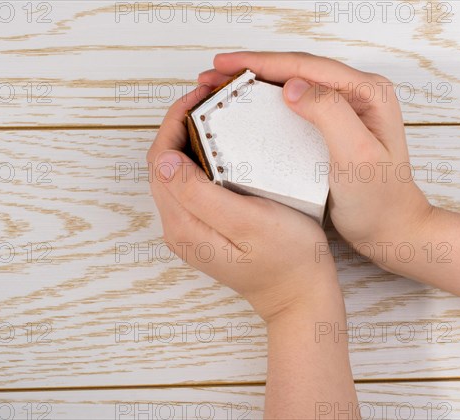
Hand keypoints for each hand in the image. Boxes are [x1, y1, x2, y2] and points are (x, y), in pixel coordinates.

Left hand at [147, 86, 339, 322]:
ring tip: (214, 115)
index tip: (200, 96)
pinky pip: (189, 184)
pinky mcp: (203, 229)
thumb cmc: (285, 258)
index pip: (160, 159)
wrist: (299, 294)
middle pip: (163, 163)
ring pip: (175, 172)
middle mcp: (178, 227)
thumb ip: (198, 194)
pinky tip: (220, 146)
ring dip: (187, 139)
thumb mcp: (245, 222)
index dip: (174, 121)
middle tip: (208, 99)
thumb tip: (165, 160)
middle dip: (178, 124)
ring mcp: (190, 229)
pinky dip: (198, 158)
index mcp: (183, 223)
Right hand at [199, 52, 432, 263]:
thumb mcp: (357, 156)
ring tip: (223, 86)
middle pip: (297, 70)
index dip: (261, 62)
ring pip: (293, 85)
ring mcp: (345, 110)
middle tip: (214, 73)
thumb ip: (329, 114)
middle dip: (252, 68)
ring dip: (256, 82)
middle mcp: (357, 94)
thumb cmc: (380, 200)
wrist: (391, 229)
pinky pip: (295, 106)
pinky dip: (268, 102)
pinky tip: (248, 106)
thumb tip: (292, 86)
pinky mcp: (332, 128)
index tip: (225, 64)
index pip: (306, 66)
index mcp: (367, 92)